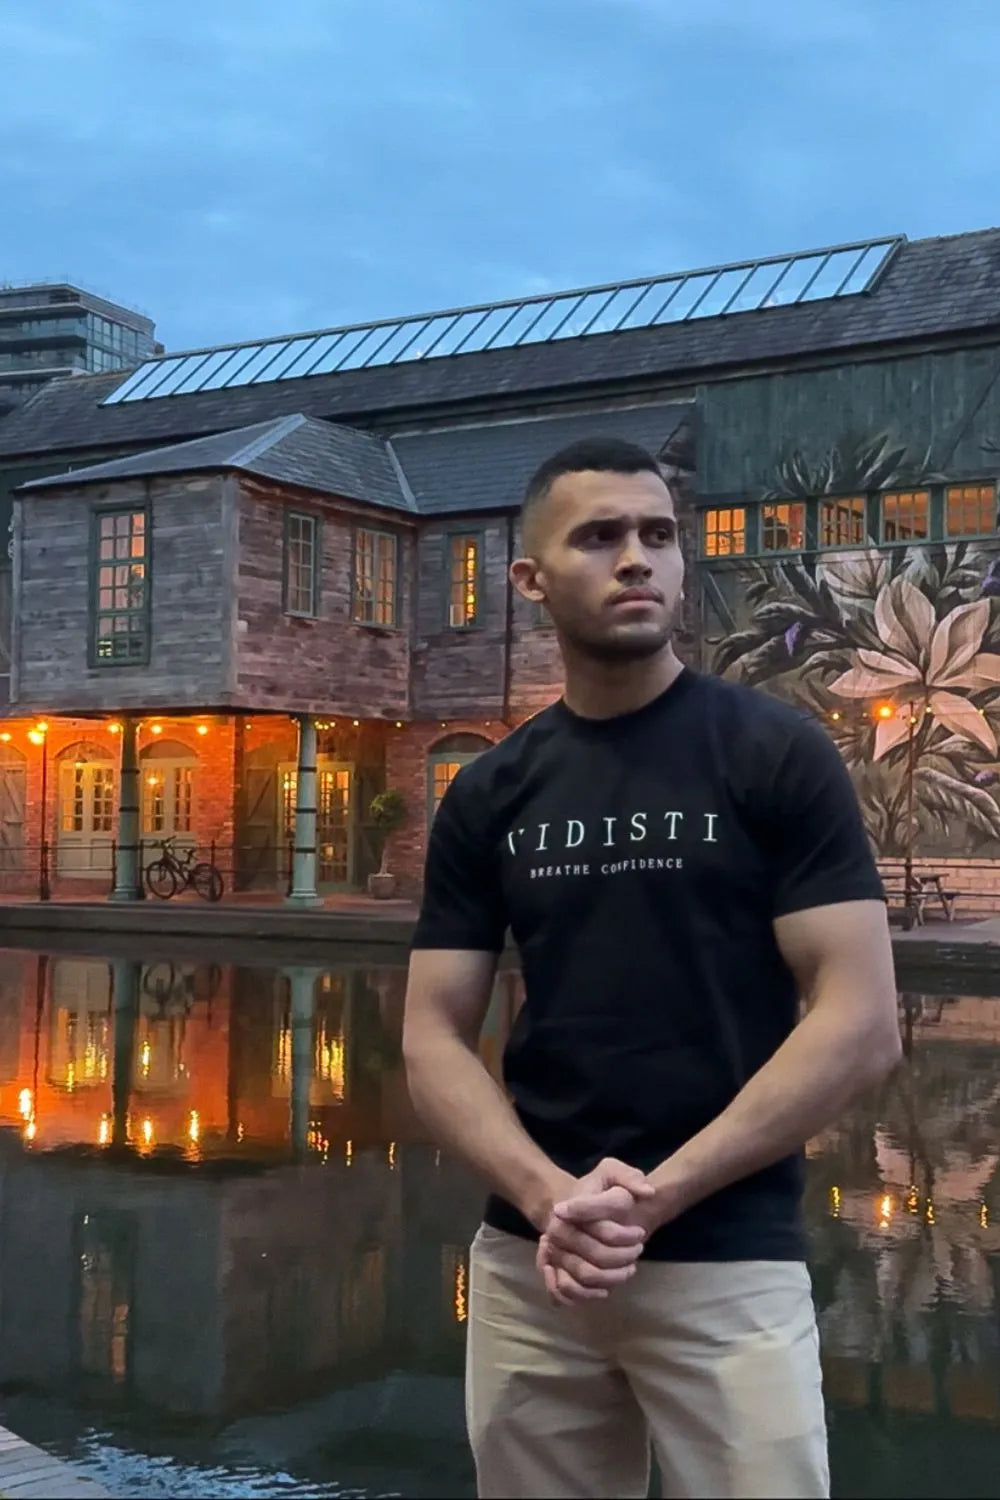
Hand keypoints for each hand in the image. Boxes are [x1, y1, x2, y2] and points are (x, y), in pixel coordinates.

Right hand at [536, 1158, 655, 1306]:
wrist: (571, 1209)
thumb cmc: (598, 1192)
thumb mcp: (613, 1172)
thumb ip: (630, 1177)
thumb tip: (647, 1192)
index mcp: (573, 1204)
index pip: (601, 1227)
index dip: (624, 1235)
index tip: (640, 1232)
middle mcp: (559, 1229)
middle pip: (598, 1253)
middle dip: (624, 1255)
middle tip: (638, 1249)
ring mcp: (554, 1250)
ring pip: (586, 1274)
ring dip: (613, 1276)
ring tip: (628, 1268)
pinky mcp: (552, 1268)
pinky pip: (566, 1289)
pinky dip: (588, 1294)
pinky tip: (606, 1289)